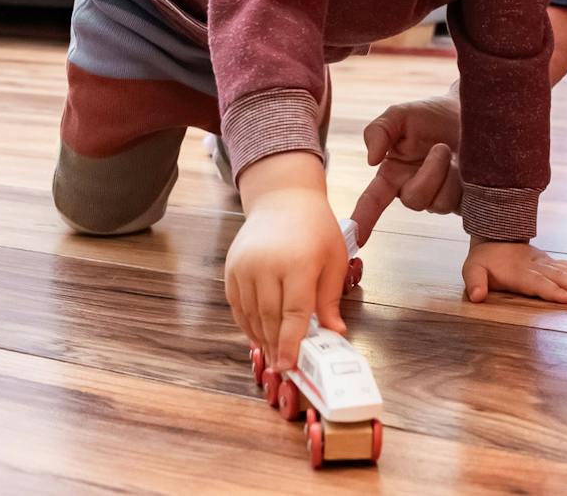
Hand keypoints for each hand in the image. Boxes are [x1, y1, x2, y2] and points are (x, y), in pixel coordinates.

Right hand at [224, 153, 346, 373]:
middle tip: (282, 368)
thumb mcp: (333, 259)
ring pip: (250, 314)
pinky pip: (236, 304)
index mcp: (298, 263)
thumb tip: (334, 334)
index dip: (291, 343)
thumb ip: (330, 299)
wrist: (283, 199)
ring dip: (260, 338)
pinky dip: (245, 322)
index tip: (289, 366)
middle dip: (276, 346)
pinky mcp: (231, 267)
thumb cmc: (315, 229)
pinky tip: (257, 334)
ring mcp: (245, 265)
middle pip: (269, 317)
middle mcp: (267, 264)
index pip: (294, 312)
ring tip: (271, 354)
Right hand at [348, 92, 463, 244]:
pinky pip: (460, 204)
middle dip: (429, 173)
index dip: (363, 219)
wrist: (472, 111)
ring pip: (439, 203)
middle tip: (440, 147)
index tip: (355, 238)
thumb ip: (378, 131)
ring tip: (453, 151)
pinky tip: (467, 166)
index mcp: (393, 173)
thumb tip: (371, 160)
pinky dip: (464, 182)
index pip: (373, 200)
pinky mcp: (465, 201)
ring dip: (447, 173)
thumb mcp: (399, 115)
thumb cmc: (432, 114)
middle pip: (414, 200)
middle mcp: (414, 189)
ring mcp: (440, 197)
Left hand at [460, 238, 566, 303]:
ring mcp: (547, 263)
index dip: (554, 291)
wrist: (494, 236)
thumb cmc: (483, 260)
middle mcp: (537, 266)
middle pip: (561, 278)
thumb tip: (476, 296)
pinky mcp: (552, 262)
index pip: (539, 283)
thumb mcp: (472, 269)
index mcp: (519, 272)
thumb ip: (475, 282)